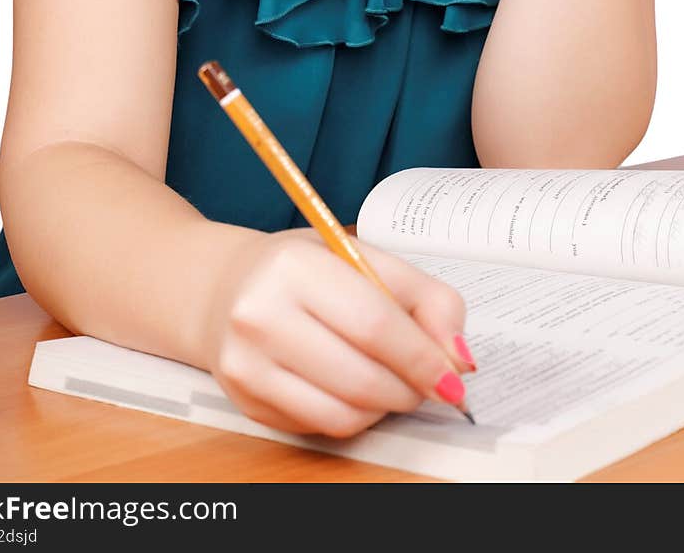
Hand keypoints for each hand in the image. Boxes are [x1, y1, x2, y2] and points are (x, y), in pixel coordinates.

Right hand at [199, 226, 472, 438]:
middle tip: (428, 383)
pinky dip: (353, 416)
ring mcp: (246, 364)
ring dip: (384, 407)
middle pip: (361, 377)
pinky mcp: (245, 401)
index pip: (374, 324)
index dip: (423, 358)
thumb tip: (459, 360)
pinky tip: (353, 388)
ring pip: (342, 413)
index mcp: (296, 267)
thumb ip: (426, 298)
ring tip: (391, 382)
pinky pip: (320, 426)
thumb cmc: (305, 270)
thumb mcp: (365, 258)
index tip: (454, 379)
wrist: (224, 288)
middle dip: (409, 389)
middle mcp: (261, 315)